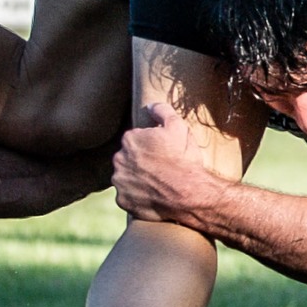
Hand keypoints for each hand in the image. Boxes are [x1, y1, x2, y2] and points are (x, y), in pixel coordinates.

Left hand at [112, 102, 214, 223]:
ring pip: (126, 177)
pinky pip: (127, 196)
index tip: (164, 153)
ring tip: (158, 184)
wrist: (187, 193)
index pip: (137, 139)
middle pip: (129, 158)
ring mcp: (119, 181)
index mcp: (130, 139)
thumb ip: (163, 112)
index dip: (152, 146)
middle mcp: (119, 159)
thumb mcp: (179, 127)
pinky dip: (137, 196)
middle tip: (161, 169)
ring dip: (137, 179)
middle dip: (141, 162)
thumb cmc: (183, 159)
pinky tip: (153, 196)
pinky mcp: (122, 200)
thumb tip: (151, 106)